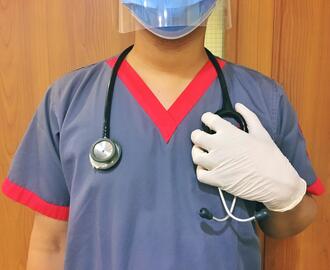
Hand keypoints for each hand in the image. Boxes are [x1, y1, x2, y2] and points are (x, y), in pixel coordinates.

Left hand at [191, 103, 306, 211]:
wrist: (276, 182)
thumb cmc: (269, 155)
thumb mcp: (261, 132)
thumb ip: (248, 116)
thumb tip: (238, 105)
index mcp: (229, 132)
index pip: (208, 119)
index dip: (207, 119)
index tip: (209, 121)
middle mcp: (218, 146)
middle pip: (196, 137)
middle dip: (198, 135)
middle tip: (203, 138)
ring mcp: (216, 163)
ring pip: (195, 155)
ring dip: (198, 153)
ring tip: (204, 153)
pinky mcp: (216, 179)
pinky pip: (199, 174)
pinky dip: (201, 171)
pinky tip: (208, 169)